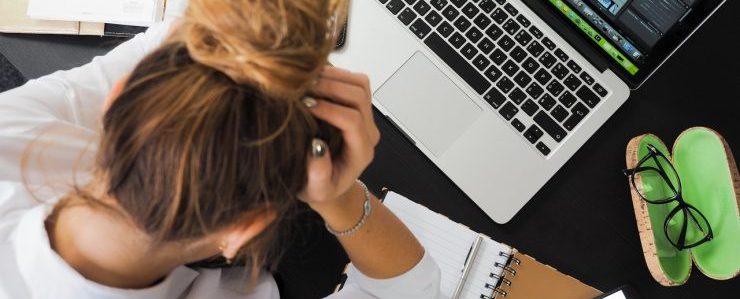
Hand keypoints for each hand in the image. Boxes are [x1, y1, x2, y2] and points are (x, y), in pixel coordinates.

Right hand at [297, 67, 379, 209]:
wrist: (329, 183)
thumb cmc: (321, 188)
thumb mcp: (316, 190)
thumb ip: (318, 175)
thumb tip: (316, 147)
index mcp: (361, 151)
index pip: (353, 121)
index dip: (329, 109)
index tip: (305, 105)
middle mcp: (368, 131)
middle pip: (359, 95)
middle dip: (330, 86)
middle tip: (301, 87)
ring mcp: (365, 116)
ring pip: (359, 83)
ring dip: (333, 76)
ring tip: (305, 80)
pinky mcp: (357, 105)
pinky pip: (352, 80)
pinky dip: (333, 74)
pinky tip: (311, 79)